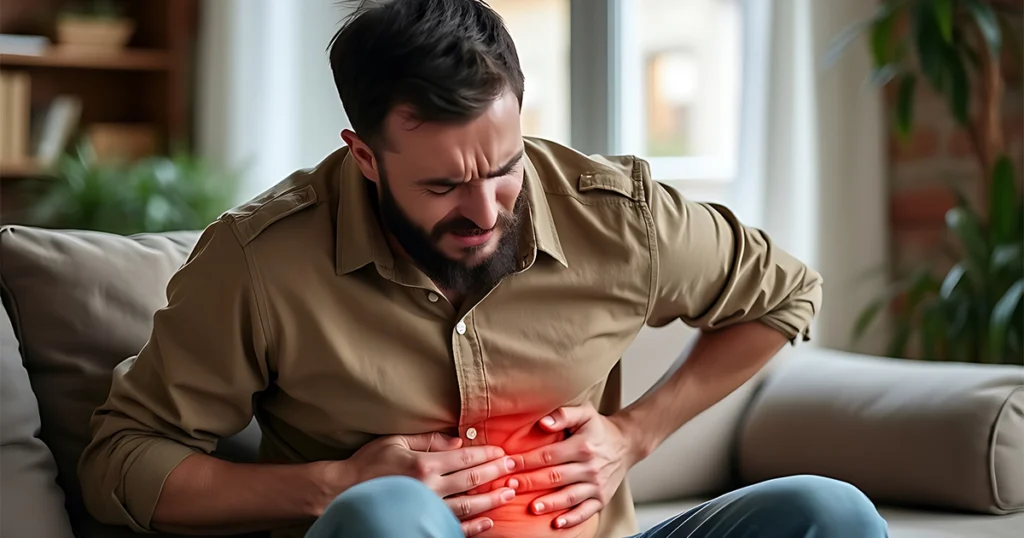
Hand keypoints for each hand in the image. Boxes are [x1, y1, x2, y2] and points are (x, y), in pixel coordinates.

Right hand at [342, 432, 518, 535]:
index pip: (466, 457)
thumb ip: (429, 440)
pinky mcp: (421, 523)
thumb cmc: (368, 464)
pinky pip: (453, 527)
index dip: (488, 454)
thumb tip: (459, 441)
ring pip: (469, 505)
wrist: (342, 493)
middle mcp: (429, 487)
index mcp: (424, 463)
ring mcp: (427, 508)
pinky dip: (473, 527)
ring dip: (492, 499)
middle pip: (472, 479)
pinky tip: (488, 521)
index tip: (504, 453)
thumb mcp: (396, 441)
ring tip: (509, 492)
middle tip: (516, 468)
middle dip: (497, 473)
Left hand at [503, 404, 639, 529]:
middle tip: (510, 486)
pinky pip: (586, 512)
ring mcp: (597, 485)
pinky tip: (557, 523)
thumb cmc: (599, 428)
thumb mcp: (584, 413)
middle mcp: (590, 467)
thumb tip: (543, 423)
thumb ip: (563, 414)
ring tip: (531, 507)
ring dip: (549, 503)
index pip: (548, 455)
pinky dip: (572, 519)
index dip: (527, 460)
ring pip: (569, 496)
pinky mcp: (602, 499)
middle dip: (530, 482)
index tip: (508, 464)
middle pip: (555, 477)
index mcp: (582, 446)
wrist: (627, 444)